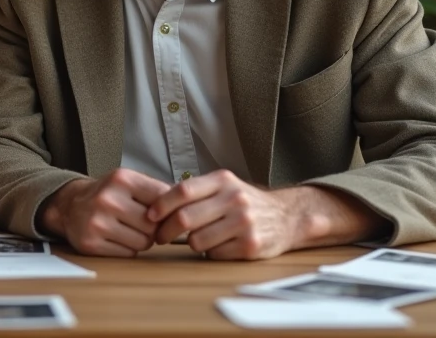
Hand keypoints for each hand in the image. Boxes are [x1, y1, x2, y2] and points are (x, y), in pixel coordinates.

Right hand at [43, 169, 170, 256]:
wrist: (69, 206)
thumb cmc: (107, 194)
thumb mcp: (127, 181)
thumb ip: (155, 191)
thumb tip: (187, 206)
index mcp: (121, 178)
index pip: (162, 198)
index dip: (169, 210)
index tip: (167, 214)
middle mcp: (108, 198)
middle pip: (153, 225)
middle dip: (154, 228)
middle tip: (146, 224)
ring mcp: (98, 222)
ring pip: (143, 242)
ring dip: (143, 241)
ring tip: (130, 230)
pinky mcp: (91, 243)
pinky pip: (128, 254)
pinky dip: (128, 249)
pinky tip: (118, 238)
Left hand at [147, 170, 300, 259]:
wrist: (286, 217)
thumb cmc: (244, 202)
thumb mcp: (223, 186)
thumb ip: (195, 191)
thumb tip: (156, 205)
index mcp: (223, 180)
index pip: (182, 191)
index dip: (161, 205)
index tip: (150, 216)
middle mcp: (234, 199)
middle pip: (185, 218)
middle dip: (166, 231)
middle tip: (160, 236)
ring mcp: (243, 223)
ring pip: (197, 240)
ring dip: (190, 244)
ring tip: (197, 239)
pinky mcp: (250, 245)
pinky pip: (214, 254)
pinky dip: (210, 253)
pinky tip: (218, 245)